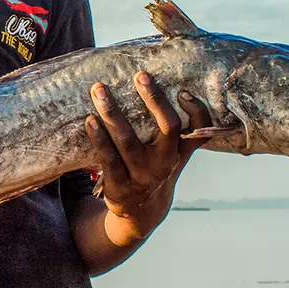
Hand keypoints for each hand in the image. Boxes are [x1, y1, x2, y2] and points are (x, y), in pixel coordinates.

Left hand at [84, 70, 211, 241]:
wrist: (142, 211)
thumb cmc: (159, 169)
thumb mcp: (176, 154)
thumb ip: (183, 129)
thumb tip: (183, 86)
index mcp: (180, 152)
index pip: (199, 131)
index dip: (197, 111)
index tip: (184, 91)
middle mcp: (166, 163)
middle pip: (166, 127)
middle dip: (154, 99)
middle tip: (140, 75)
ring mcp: (142, 176)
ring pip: (128, 140)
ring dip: (113, 112)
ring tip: (99, 90)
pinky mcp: (119, 186)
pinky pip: (107, 158)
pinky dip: (98, 138)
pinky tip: (89, 120)